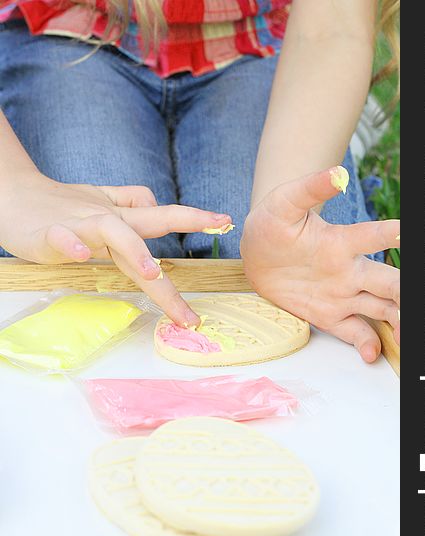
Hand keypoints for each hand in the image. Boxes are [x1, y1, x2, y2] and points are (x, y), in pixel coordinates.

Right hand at [0, 172, 231, 325]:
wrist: (13, 194)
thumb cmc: (60, 203)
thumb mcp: (100, 201)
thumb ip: (129, 202)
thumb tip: (155, 203)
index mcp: (120, 216)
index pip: (162, 214)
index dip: (193, 217)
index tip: (223, 220)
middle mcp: (107, 218)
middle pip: (150, 225)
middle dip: (185, 226)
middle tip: (217, 229)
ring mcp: (80, 224)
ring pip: (112, 231)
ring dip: (134, 250)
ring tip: (152, 272)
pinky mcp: (50, 234)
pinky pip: (63, 239)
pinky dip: (71, 245)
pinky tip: (80, 254)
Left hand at [241, 168, 399, 361]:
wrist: (257, 252)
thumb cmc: (273, 222)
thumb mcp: (285, 202)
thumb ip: (309, 188)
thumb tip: (338, 174)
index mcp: (340, 242)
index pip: (373, 238)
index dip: (392, 236)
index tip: (406, 234)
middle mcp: (349, 270)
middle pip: (387, 282)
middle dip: (403, 292)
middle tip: (412, 301)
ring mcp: (341, 294)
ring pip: (380, 309)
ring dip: (396, 321)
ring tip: (405, 336)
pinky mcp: (328, 314)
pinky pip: (353, 331)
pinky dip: (365, 343)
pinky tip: (371, 355)